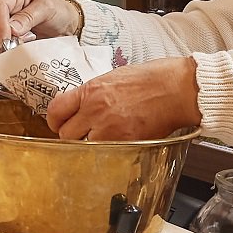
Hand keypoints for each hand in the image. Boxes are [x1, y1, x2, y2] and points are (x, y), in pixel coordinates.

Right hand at [0, 0, 81, 50]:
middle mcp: (4, 3)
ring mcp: (1, 19)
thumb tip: (12, 28)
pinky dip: (2, 49)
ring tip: (18, 45)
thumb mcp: (48, 9)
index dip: (0, 25)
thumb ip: (29, 17)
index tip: (6, 39)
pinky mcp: (2, 33)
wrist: (65, 24)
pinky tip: (15, 48)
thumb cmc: (58, 11)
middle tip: (11, 45)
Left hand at [44, 57, 200, 141]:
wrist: (178, 88)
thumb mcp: (114, 77)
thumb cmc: (154, 78)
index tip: (58, 123)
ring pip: (84, 148)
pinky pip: (106, 154)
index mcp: (91, 90)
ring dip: (88, 146)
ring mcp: (110, 129)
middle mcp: (96, 110)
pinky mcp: (126, 143)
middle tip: (80, 134)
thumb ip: (94, 93)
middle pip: (66, 134)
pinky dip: (108, 153)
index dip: (54, 120)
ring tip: (101, 141)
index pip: (56, 109)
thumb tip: (83, 106)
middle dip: (71, 135)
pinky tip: (117, 145)